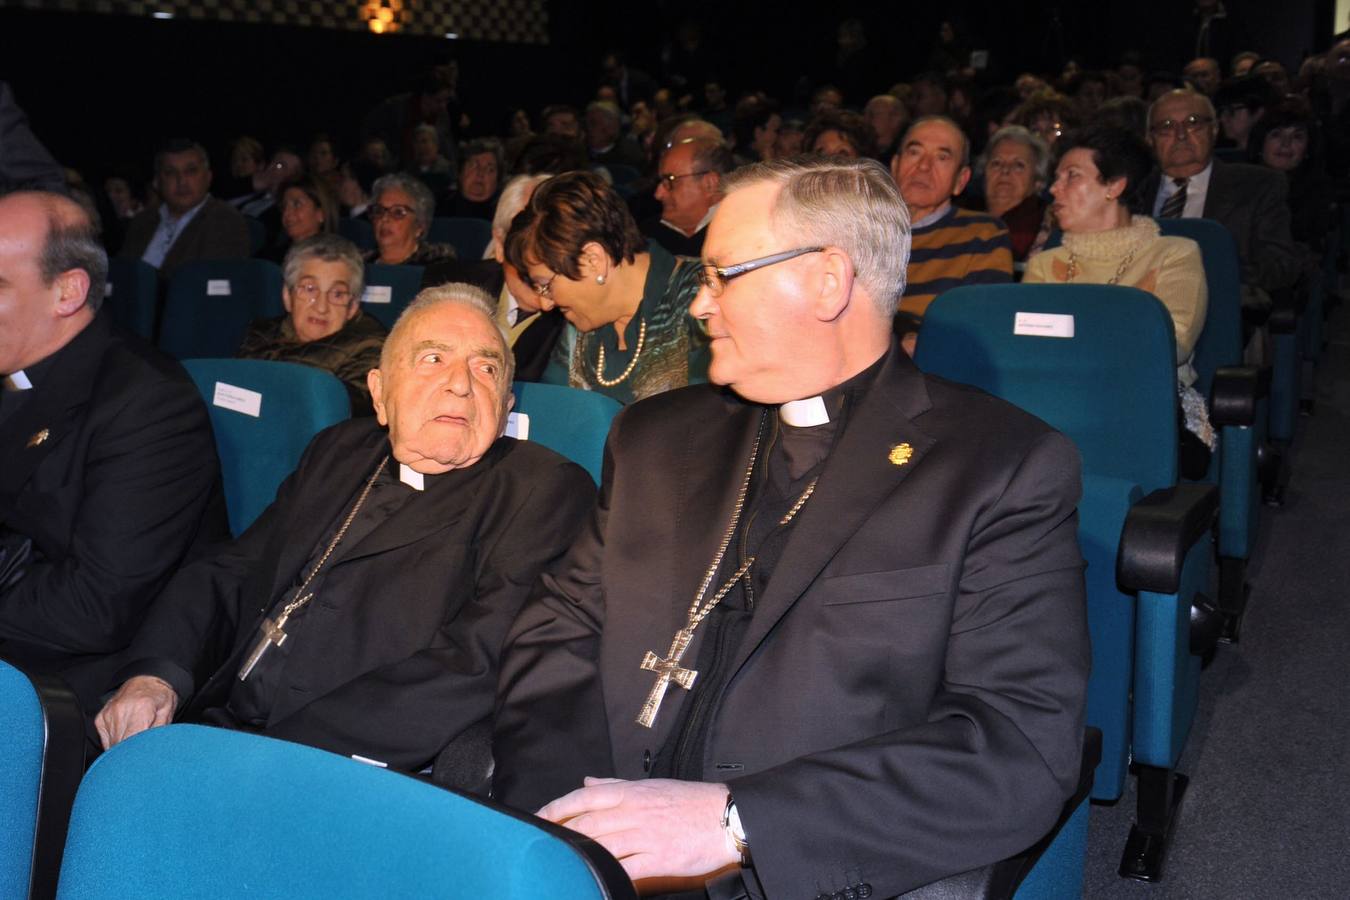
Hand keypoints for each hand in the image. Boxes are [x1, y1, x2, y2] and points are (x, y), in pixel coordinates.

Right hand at [94, 675, 178, 749]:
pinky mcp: (100, 718)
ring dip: (122, 748)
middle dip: (130, 754)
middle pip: (120, 746)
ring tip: (134, 741)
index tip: (141, 761)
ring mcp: (108, 715)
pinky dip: (115, 742)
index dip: (136, 755)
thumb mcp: (167, 714)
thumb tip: (150, 752)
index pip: (132, 742)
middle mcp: (121, 711)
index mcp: (141, 709)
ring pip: (112, 745)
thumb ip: (158, 733)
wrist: (146, 680)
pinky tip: (125, 735)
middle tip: (140, 754)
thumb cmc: (159, 697)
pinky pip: (106, 740)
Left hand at [538, 777, 737, 882]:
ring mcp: (645, 836)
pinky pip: (626, 869)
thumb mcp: (650, 786)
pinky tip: (593, 880)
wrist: (725, 816)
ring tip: (557, 864)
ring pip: (602, 845)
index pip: (584, 797)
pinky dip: (607, 874)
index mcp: (630, 793)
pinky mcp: (658, 859)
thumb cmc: (689, 801)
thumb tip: (587, 782)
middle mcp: (633, 812)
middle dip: (559, 834)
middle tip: (539, 845)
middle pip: (587, 823)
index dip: (557, 808)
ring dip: (579, 854)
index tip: (538, 818)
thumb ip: (615, 786)